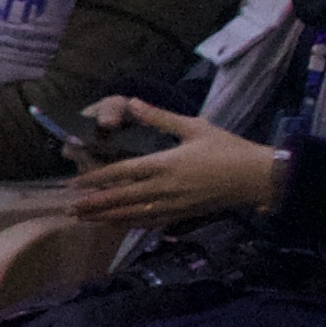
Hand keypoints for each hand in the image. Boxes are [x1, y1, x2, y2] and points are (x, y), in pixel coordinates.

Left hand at [70, 99, 279, 223]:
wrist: (257, 177)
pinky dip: (130, 224)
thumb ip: (159, 117)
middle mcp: (164, 188)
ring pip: (132, 214)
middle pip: (120, 198)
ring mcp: (173, 205)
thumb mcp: (194, 127)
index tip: (73, 183)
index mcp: (164, 164)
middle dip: (93, 204)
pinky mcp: (183, 215)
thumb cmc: (227, 148)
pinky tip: (117, 225)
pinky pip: (151, 223)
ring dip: (106, 217)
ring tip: (84, 219)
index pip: (121, 172)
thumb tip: (131, 101)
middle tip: (69, 208)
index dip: (95, 179)